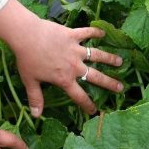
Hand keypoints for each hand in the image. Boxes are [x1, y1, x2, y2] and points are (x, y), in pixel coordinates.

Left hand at [0, 0, 123, 116]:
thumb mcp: (30, 81)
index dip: (88, 105)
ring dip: (109, 58)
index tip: (95, 111)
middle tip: (121, 87)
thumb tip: (36, 115)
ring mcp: (75, 50)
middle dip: (109, 83)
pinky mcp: (73, 35)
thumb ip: (35, 98)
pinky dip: (95, 32)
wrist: (26, 36)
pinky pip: (87, 33)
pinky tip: (103, 33)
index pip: (79, 96)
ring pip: (97, 55)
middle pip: (96, 76)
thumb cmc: (27, 59)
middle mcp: (74, 66)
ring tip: (120, 61)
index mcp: (64, 79)